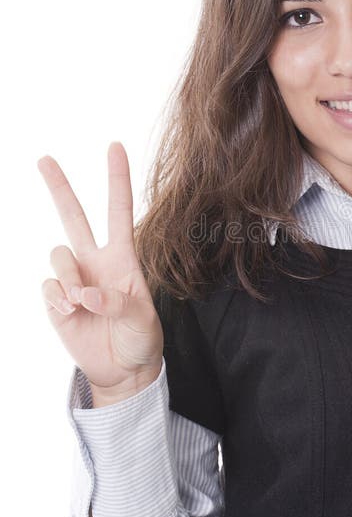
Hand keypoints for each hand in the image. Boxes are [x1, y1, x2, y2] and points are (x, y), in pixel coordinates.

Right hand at [38, 141, 163, 404]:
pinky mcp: (56, 298)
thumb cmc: (140, 339)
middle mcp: (96, 260)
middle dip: (59, 187)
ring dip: (68, 277)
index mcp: (124, 258)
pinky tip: (70, 314)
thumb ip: (119, 304)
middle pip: (73, 216)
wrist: (122, 370)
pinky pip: (47, 286)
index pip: (119, 211)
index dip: (117, 179)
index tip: (115, 146)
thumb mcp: (142, 321)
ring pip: (58, 255)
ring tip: (81, 305)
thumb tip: (86, 295)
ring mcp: (74, 278)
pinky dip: (56, 300)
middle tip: (44, 159)